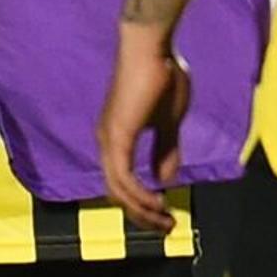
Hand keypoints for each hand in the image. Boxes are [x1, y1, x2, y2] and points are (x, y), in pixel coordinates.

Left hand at [96, 22, 190, 229]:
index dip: (142, 204)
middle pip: (118, 193)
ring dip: (142, 210)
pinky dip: (140, 195)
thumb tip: (165, 178)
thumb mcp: (169, 121)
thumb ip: (166, 149)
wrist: (152, 47)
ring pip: (119, 190)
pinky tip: (159, 201)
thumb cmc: (162, 75)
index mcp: (117, 138)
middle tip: (166, 228)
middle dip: (142, 215)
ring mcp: (109, 139)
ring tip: (165, 222)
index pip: (123, 183)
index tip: (166, 215)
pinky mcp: (118, 135)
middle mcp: (107, 142)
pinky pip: (124, 177)